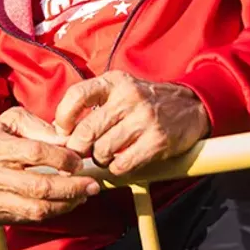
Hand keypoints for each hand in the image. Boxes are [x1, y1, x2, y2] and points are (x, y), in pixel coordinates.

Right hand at [0, 108, 99, 224]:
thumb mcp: (11, 120)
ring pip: (36, 209)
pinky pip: (28, 218)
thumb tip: (66, 140)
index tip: (79, 160)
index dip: (61, 158)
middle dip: (71, 188)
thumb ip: (39, 127)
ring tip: (82, 195)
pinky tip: (63, 202)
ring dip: (65, 205)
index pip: (35, 153)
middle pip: (39, 187)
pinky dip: (50, 212)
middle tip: (92, 185)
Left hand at [54, 71, 208, 175]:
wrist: (189, 106)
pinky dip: (116, 168)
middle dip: (77, 147)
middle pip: (87, 130)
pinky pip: (123, 163)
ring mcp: (144, 119)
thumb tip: (60, 129)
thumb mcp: (119, 89)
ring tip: (104, 155)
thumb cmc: (144, 101)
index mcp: (114, 82)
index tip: (63, 130)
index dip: (63, 117)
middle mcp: (128, 97)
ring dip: (98, 159)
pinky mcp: (157, 141)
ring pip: (102, 149)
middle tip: (80, 153)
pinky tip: (119, 163)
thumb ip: (92, 103)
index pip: (77, 95)